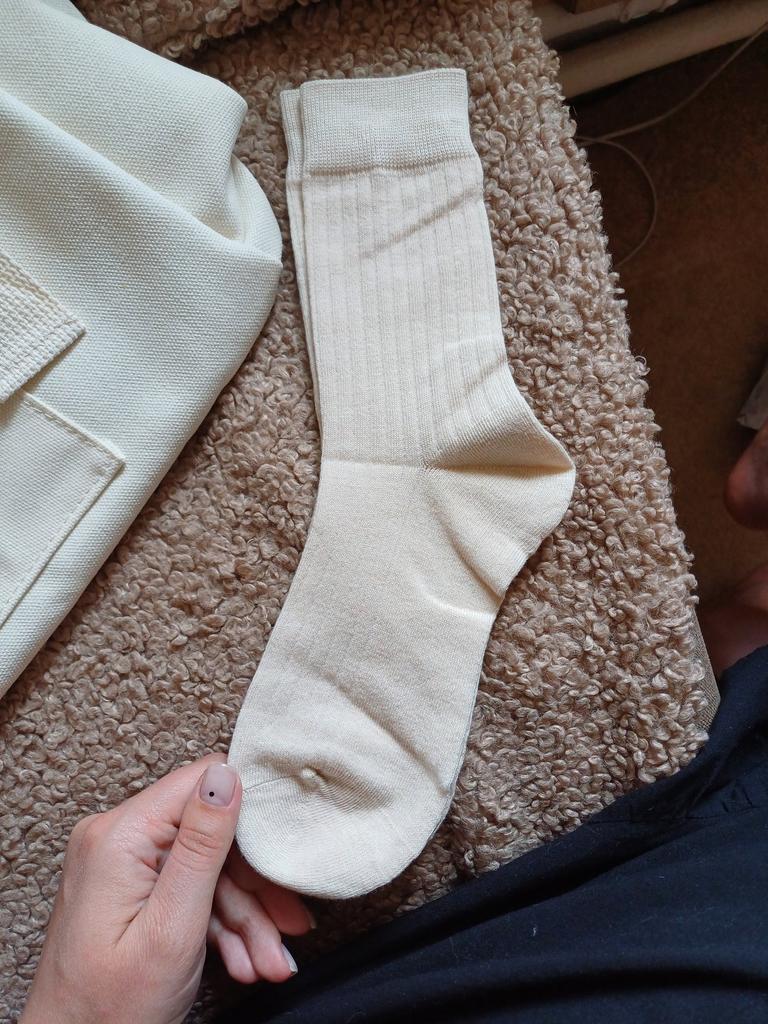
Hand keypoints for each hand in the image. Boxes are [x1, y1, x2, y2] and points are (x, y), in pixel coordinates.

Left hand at [21, 755, 312, 1023]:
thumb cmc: (108, 1011)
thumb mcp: (172, 928)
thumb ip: (201, 846)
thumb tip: (226, 773)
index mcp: (120, 836)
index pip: (201, 783)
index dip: (249, 814)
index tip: (283, 855)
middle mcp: (116, 838)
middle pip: (209, 834)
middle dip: (254, 887)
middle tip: (289, 925)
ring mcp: (121, 863)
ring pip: (206, 869)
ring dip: (245, 917)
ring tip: (270, 961)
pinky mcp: (128, 887)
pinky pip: (187, 889)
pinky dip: (219, 924)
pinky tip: (243, 959)